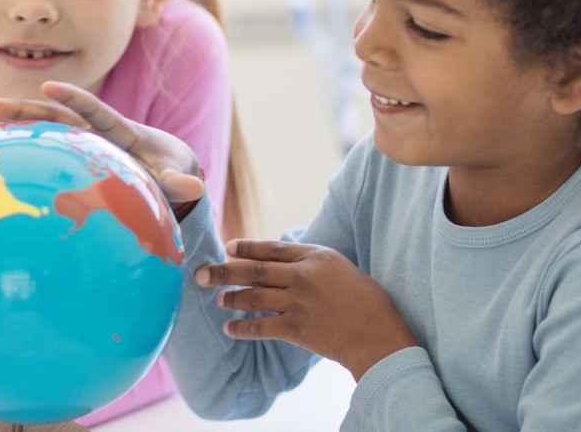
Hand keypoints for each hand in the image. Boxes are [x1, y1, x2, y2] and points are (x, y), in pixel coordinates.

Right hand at [0, 81, 204, 217]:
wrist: (164, 170)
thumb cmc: (168, 172)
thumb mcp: (173, 176)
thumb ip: (179, 182)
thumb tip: (195, 188)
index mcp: (120, 131)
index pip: (95, 111)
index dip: (74, 99)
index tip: (48, 87)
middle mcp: (95, 132)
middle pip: (58, 115)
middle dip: (26, 109)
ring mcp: (79, 143)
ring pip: (43, 131)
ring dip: (13, 127)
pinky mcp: (70, 158)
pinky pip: (42, 152)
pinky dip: (17, 151)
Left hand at [196, 239, 419, 380]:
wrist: (378, 333)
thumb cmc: (366, 300)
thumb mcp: (341, 268)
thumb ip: (312, 263)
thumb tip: (283, 263)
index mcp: (316, 256)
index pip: (273, 248)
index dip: (247, 247)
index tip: (228, 246)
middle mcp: (303, 275)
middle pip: (254, 270)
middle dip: (224, 271)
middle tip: (201, 272)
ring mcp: (298, 302)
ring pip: (252, 297)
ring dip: (230, 298)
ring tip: (217, 299)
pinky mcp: (296, 328)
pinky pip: (260, 327)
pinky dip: (240, 327)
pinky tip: (228, 327)